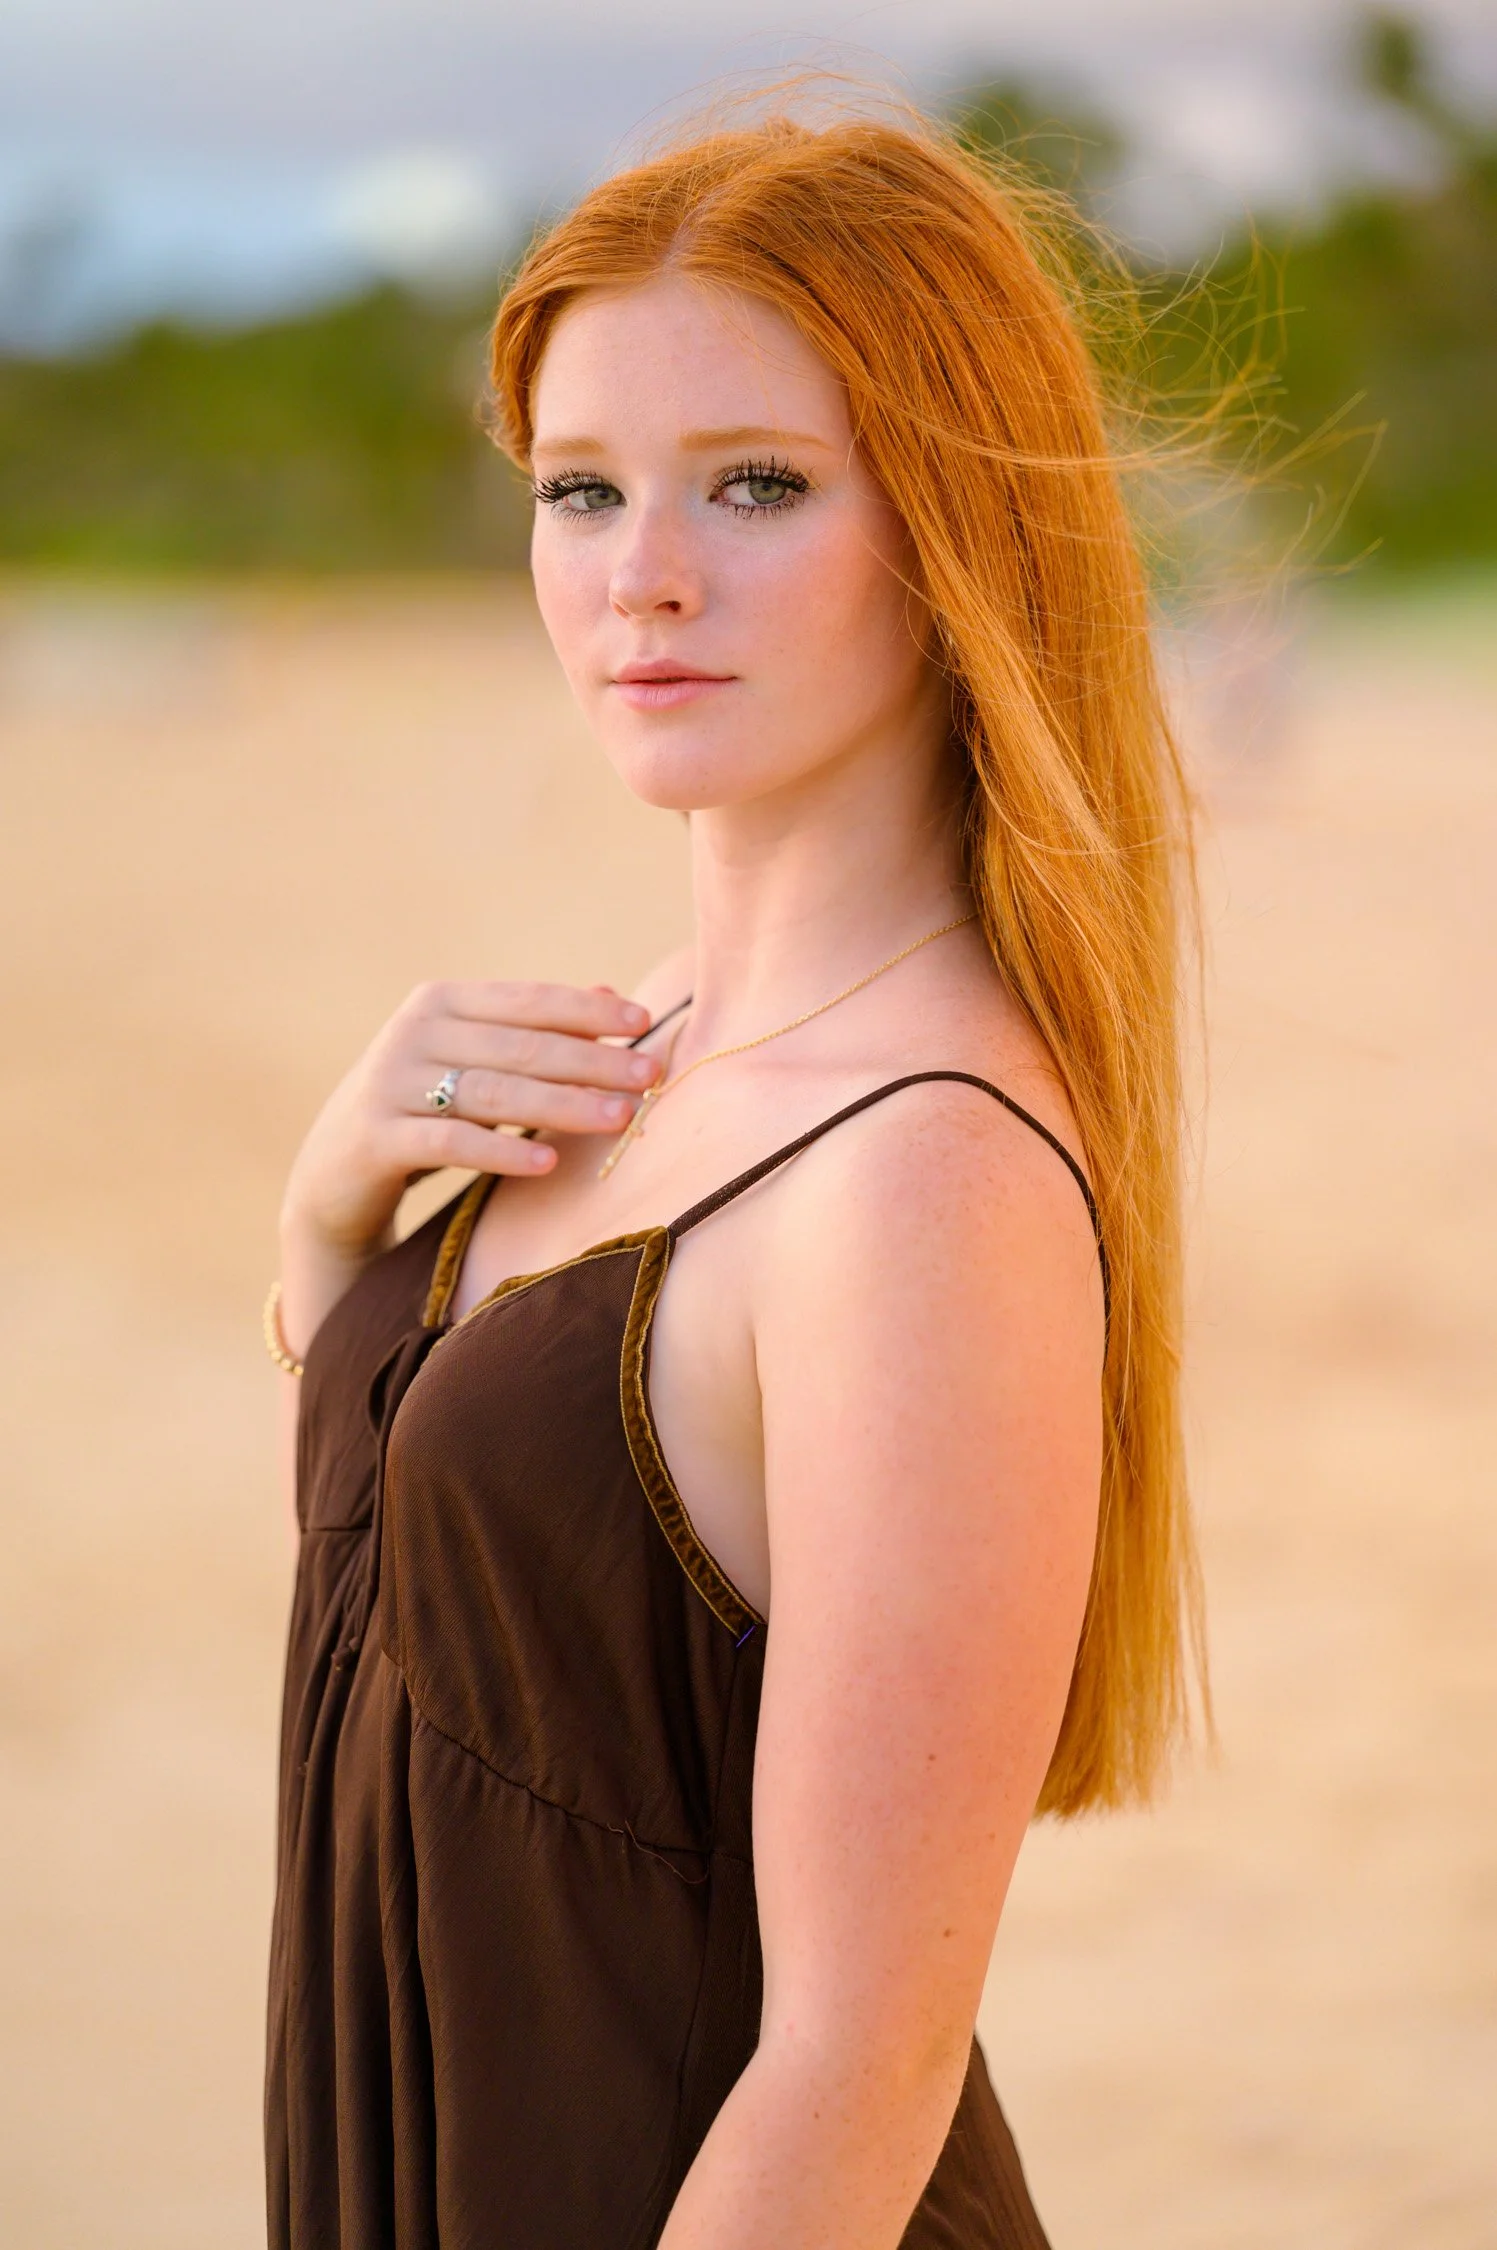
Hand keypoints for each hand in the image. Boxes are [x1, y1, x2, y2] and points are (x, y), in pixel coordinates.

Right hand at [277, 978, 661, 1332]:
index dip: (588, 1009)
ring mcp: (391, 1082)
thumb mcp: (474, 1060)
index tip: (645, 1021)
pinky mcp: (378, 1136)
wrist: (335, 1171)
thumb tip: (609, 990)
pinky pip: (451, 1142)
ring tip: (619, 1119)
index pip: (529, 1000)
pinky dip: (502, 1150)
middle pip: (520, 1046)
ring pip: (492, 1092)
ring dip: (562, 1105)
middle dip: (591, 1061)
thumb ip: (533, 1028)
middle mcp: (414, 1031)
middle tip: (650, 1076)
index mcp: (442, 1001)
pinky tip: (548, 1161)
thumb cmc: (424, 1107)